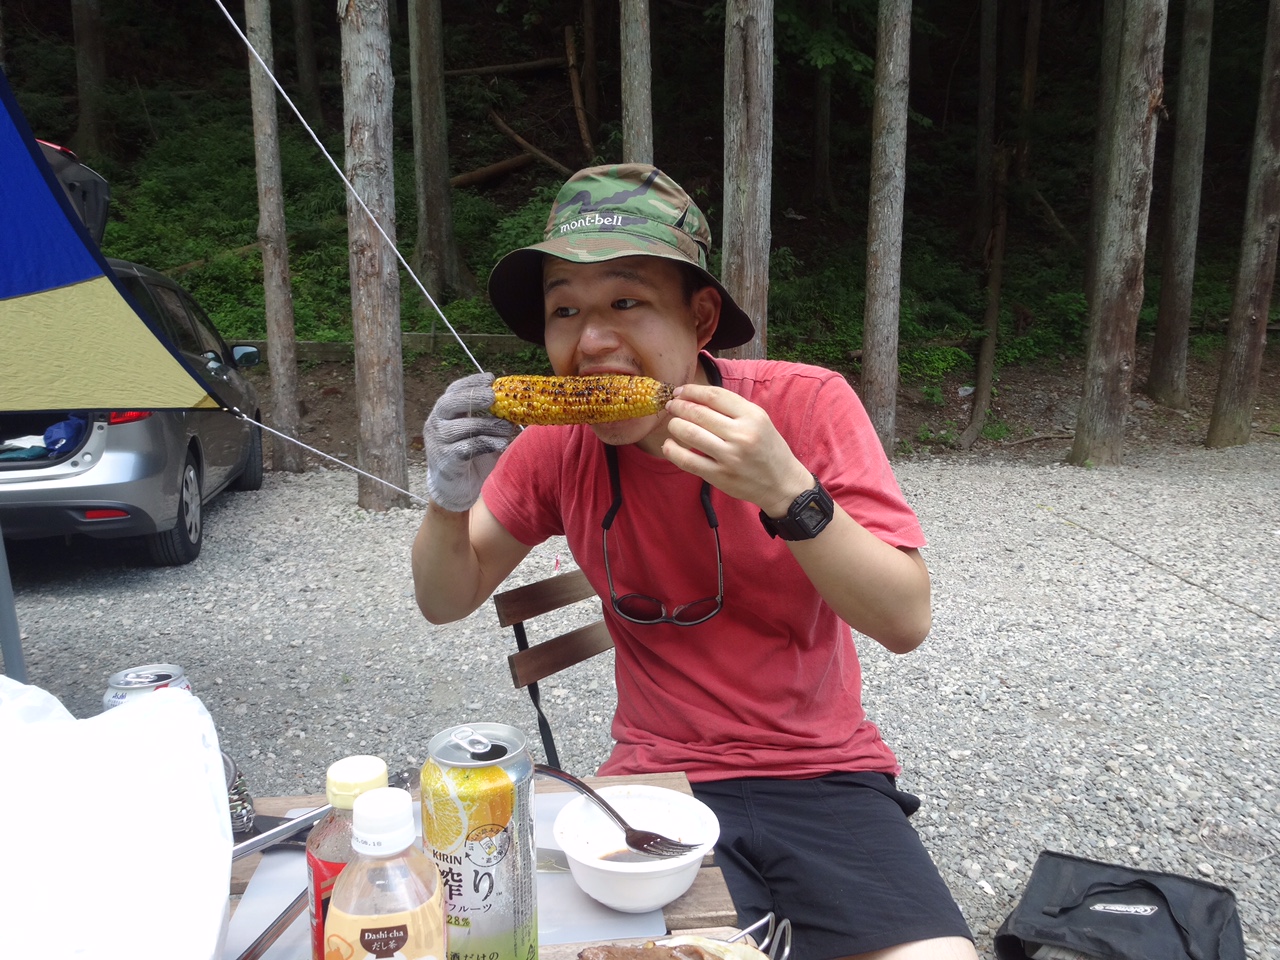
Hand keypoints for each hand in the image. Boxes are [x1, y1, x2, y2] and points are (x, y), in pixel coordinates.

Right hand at [423, 372, 519, 511]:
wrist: (456, 487)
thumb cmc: (470, 454)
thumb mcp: (480, 432)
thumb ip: (491, 419)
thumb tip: (515, 407)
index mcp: (444, 412)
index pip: (454, 390)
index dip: (472, 382)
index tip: (491, 379)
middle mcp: (436, 423)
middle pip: (449, 403)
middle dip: (472, 396)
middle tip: (493, 397)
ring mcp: (438, 442)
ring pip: (463, 427)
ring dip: (488, 425)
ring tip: (508, 427)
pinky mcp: (446, 460)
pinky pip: (468, 448)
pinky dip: (487, 444)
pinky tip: (501, 444)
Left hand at [661, 383, 813, 516]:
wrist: (782, 484)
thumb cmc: (767, 448)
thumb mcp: (759, 421)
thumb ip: (732, 408)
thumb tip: (695, 397)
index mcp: (753, 416)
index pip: (714, 396)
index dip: (692, 391)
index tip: (680, 392)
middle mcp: (742, 434)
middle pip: (698, 413)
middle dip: (679, 406)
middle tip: (672, 406)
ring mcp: (730, 457)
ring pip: (690, 433)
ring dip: (674, 425)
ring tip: (673, 424)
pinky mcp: (719, 476)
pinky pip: (687, 461)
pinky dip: (672, 451)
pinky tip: (668, 445)